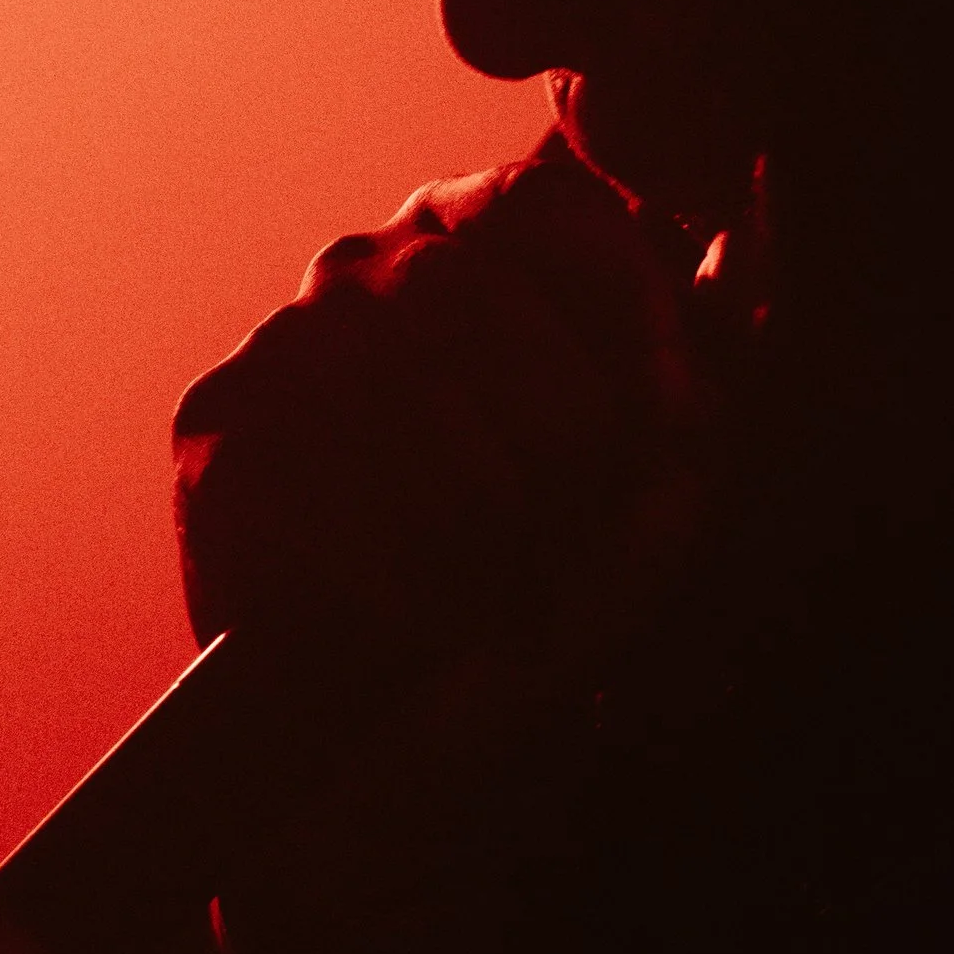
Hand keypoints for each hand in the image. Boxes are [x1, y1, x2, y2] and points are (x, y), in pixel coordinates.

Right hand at [172, 131, 720, 673]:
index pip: (542, 204)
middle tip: (576, 541)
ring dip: (482, 519)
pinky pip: (320, 477)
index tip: (666, 420)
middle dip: (555, 437)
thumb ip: (694, 382)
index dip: (620, 304)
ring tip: (510, 597)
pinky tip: (437, 621)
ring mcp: (281, 344)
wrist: (406, 748)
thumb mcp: (654, 488)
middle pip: (469, 299)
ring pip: (396, 392)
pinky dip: (407, 572)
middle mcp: (367, 267)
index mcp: (481, 244)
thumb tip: (736, 266)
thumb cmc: (543, 594)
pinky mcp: (218, 437)